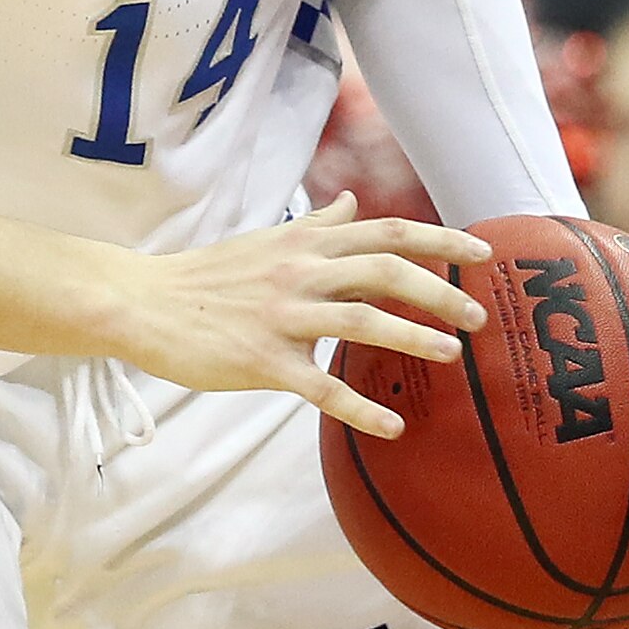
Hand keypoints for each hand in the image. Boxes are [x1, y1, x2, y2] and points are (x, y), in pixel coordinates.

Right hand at [105, 195, 484, 436]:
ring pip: (361, 321)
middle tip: (478, 316)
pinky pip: (320, 387)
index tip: (483, 251)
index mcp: (307, 243)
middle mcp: (301, 272)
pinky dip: (361, 408)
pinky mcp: (262, 360)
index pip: (387, 231)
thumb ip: (318, 224)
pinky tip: (393, 426)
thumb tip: (353, 202)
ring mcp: (282, 316)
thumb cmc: (209, 276)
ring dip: (413, 337)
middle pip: (386, 270)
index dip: (441, 238)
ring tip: (452, 355)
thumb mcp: (268, 239)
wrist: (144, 303)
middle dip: (440, 291)